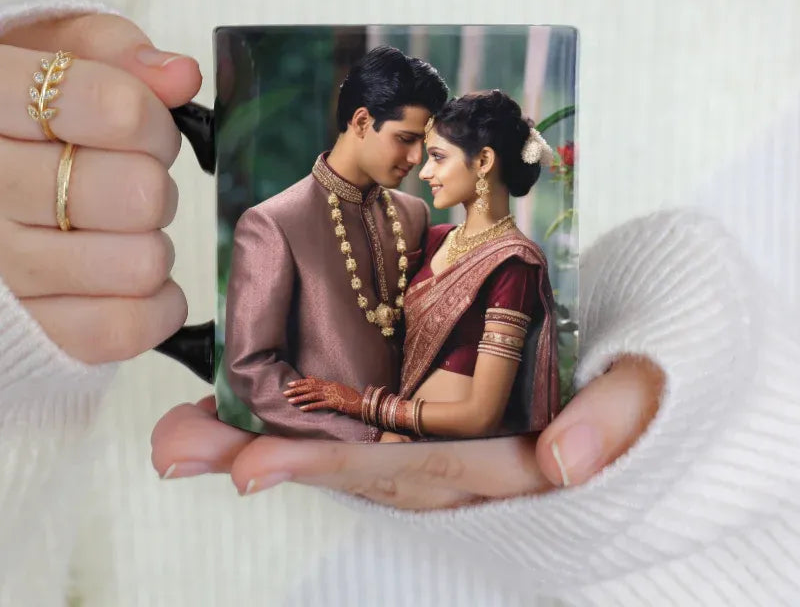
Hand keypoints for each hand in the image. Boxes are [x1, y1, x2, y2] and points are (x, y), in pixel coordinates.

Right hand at [0, 12, 201, 362]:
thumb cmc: (22, 116)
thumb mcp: (48, 53)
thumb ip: (112, 50)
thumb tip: (182, 76)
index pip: (114, 109)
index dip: (152, 119)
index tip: (140, 123)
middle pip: (140, 194)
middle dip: (154, 183)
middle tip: (129, 180)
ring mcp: (1, 268)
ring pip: (142, 263)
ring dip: (149, 243)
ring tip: (115, 230)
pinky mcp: (28, 332)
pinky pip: (128, 328)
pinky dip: (153, 305)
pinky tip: (127, 277)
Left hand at [151, 355, 663, 508]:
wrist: (635, 363)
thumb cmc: (636, 374)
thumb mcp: (644, 389)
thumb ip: (618, 419)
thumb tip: (568, 458)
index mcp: (501, 462)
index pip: (407, 472)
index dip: (331, 469)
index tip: (255, 468)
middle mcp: (453, 460)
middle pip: (350, 466)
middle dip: (264, 460)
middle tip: (179, 448)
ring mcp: (433, 436)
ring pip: (339, 446)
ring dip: (258, 440)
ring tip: (182, 435)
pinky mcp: (422, 412)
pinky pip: (353, 420)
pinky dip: (294, 417)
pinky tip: (239, 408)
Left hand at [284, 376, 362, 417]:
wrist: (364, 403)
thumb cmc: (352, 398)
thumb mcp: (339, 388)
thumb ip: (326, 385)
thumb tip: (313, 379)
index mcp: (330, 383)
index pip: (312, 382)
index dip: (300, 382)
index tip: (290, 384)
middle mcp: (330, 387)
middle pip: (310, 387)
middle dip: (297, 389)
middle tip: (285, 392)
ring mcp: (332, 395)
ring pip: (312, 395)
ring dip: (300, 398)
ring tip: (290, 400)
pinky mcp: (335, 403)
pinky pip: (320, 405)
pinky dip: (310, 406)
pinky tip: (302, 409)